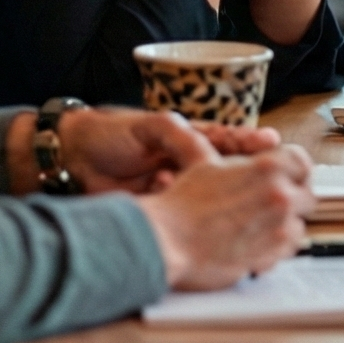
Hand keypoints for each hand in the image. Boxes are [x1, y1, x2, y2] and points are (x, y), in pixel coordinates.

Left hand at [58, 107, 282, 194]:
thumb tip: (197, 137)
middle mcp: (186, 165)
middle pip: (225, 172)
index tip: (272, 143)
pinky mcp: (160, 211)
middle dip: (243, 177)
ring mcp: (176, 189)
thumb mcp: (143, 126)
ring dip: (213, 197)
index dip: (250, 142)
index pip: (226, 140)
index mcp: (187, 140)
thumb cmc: (108, 135)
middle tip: (264, 179)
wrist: (71, 161)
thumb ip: (171, 129)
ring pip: (207, 197)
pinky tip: (183, 210)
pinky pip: (181, 216)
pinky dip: (186, 216)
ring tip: (213, 194)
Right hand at [136, 147, 316, 289]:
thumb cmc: (181, 205)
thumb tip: (252, 161)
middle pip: (307, 195)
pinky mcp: (271, 253)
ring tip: (258, 228)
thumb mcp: (209, 165)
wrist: (166, 241)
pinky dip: (275, 249)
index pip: (302, 162)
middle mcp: (280, 194)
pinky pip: (287, 251)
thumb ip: (241, 162)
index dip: (293, 171)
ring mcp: (279, 225)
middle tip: (271, 207)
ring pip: (298, 225)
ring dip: (283, 227)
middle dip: (292, 201)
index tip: (287, 178)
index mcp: (268, 166)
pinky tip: (254, 245)